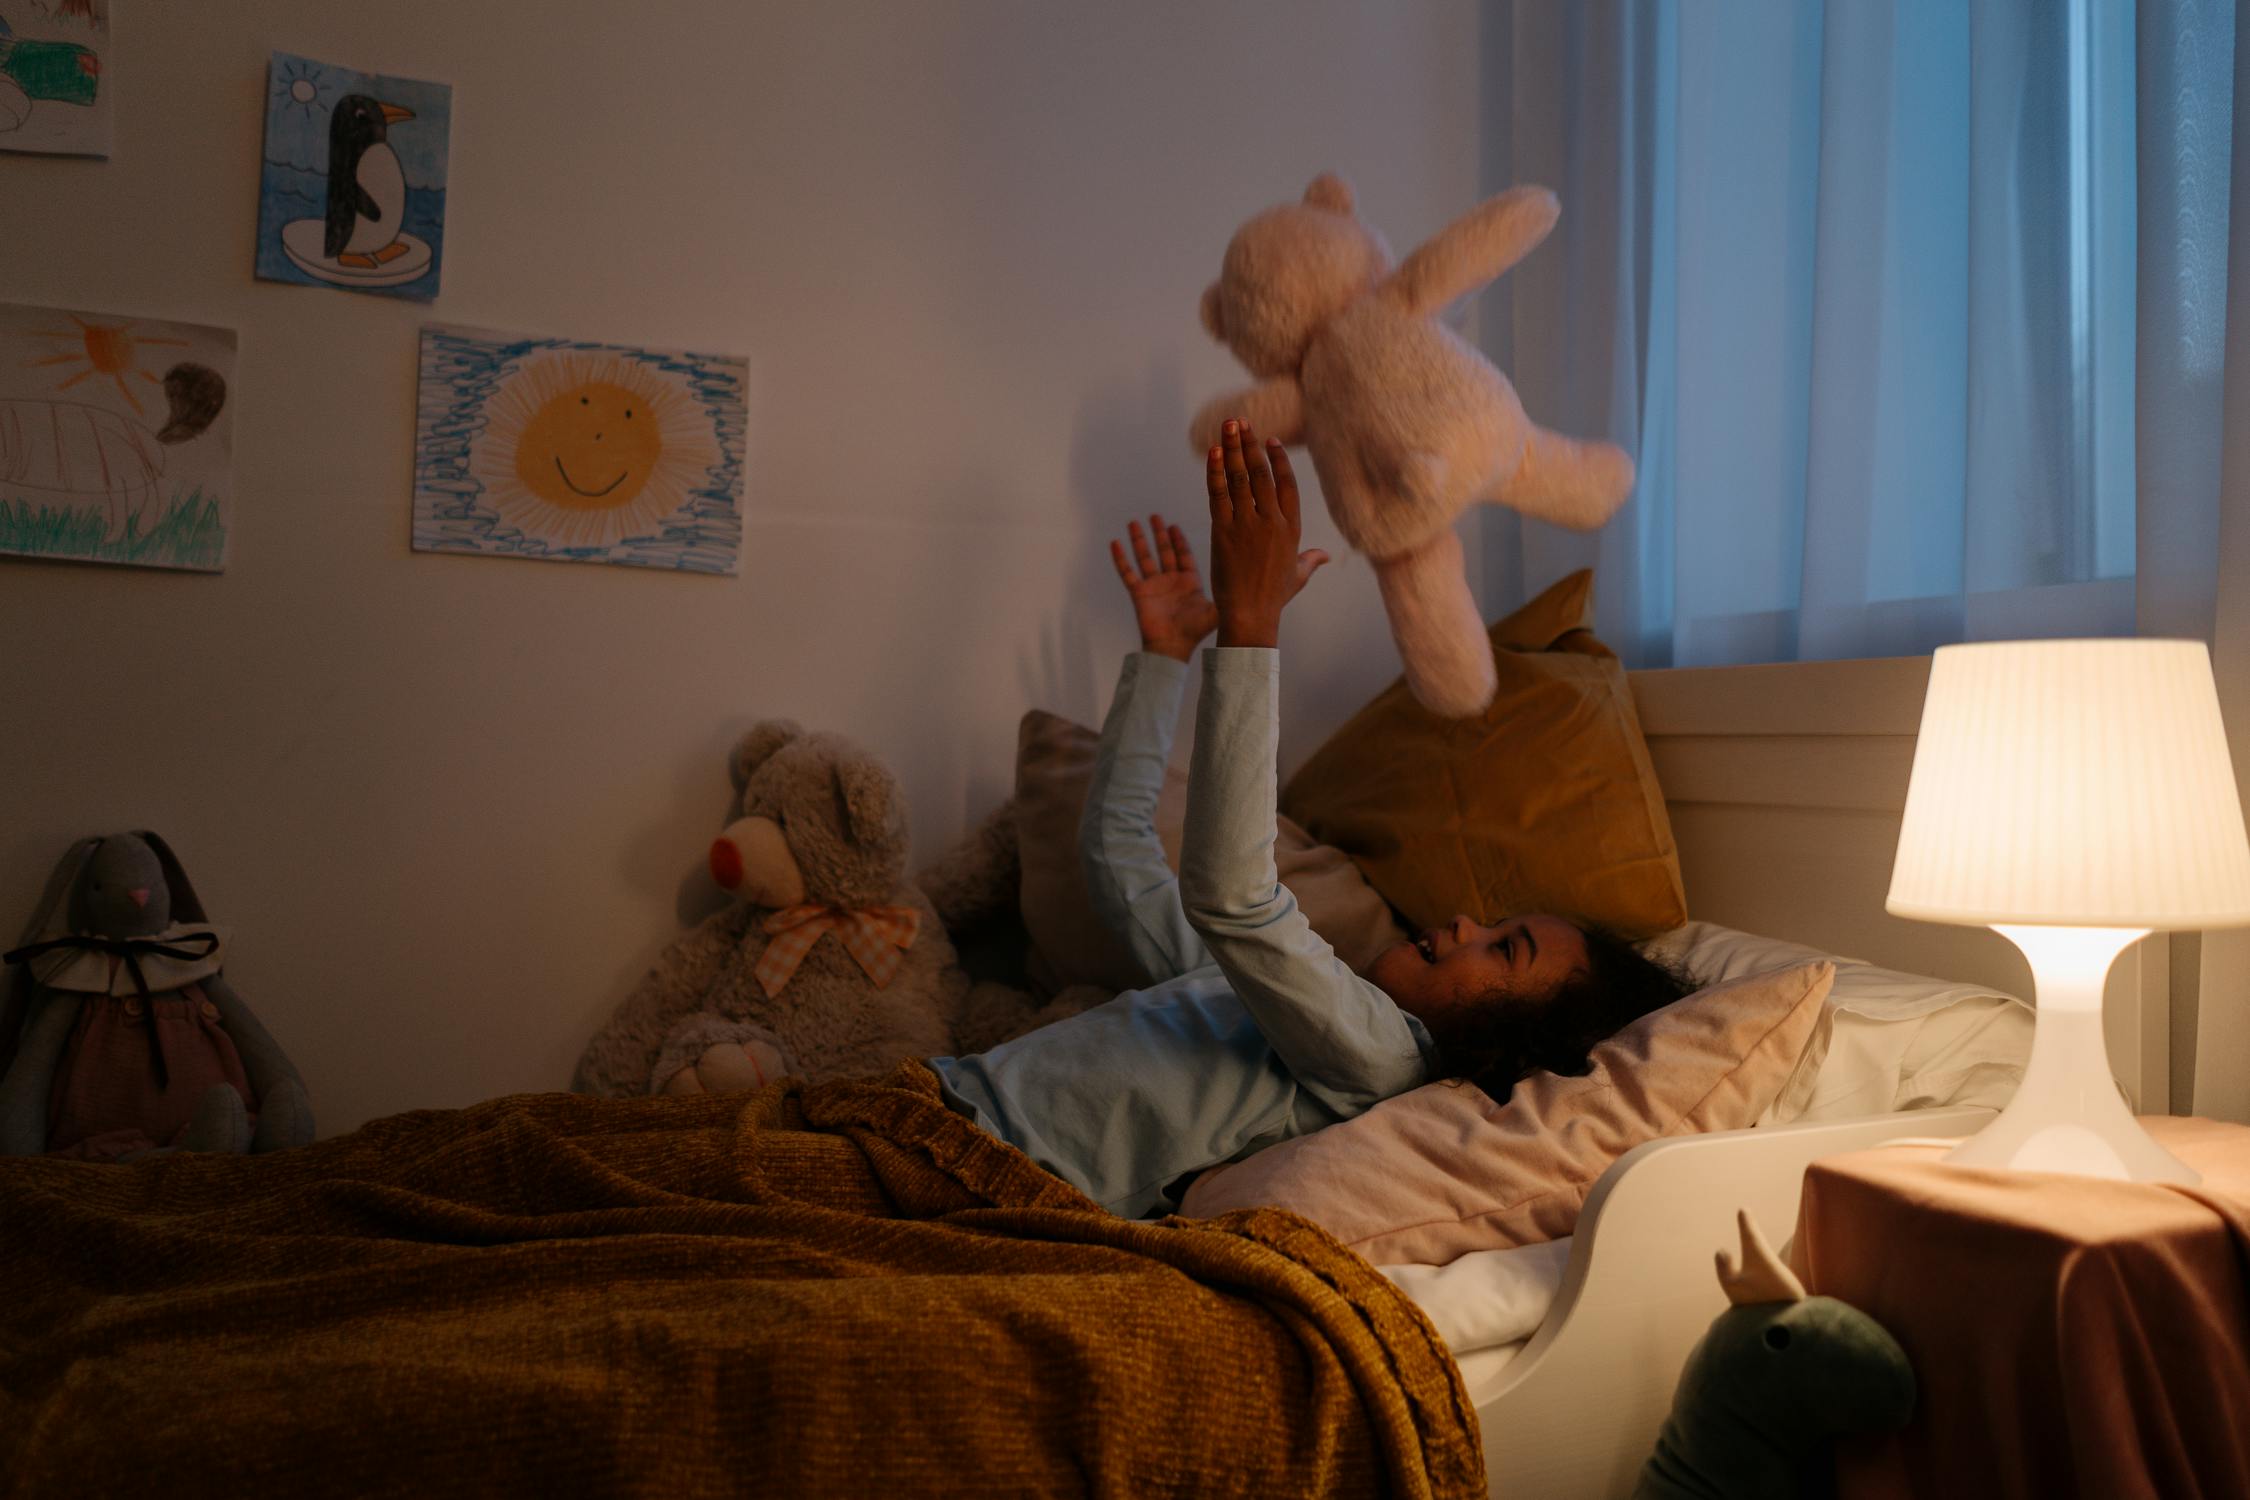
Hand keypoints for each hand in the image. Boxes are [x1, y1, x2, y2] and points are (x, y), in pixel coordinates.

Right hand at [1108, 513, 1216, 661]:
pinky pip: (1128, 572)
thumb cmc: (1193, 633)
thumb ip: (1227, 595)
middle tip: (1156, 516)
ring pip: (1145, 557)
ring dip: (1139, 540)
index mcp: (1189, 582)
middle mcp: (1171, 581)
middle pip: (1164, 551)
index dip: (1179, 540)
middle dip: (1159, 534)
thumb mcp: (1216, 611)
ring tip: (1134, 523)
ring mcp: (1154, 586)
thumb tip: (1245, 583)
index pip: (1183, 555)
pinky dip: (1121, 558)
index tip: (1174, 526)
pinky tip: (1115, 543)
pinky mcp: (1139, 593)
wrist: (1172, 647)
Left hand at [1206, 419, 1328, 647]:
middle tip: (1241, 421)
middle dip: (1250, 443)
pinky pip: (1218, 494)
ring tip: (1228, 426)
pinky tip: (1213, 452)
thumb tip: (1326, 556)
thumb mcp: (1298, 575)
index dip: (1276, 459)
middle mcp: (1271, 521)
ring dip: (1233, 448)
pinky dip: (1215, 471)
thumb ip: (1311, 560)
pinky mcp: (1223, 531)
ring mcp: (1246, 524)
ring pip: (1239, 478)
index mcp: (1291, 528)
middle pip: (1260, 473)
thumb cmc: (1274, 597)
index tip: (1268, 439)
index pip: (1286, 483)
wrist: (1250, 615)